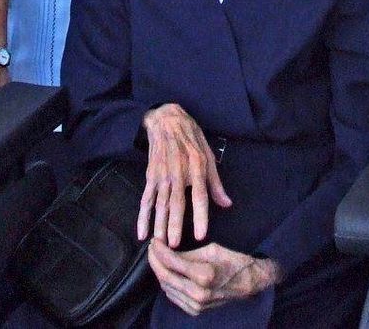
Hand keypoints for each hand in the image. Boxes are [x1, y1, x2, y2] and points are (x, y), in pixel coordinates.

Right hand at [140, 103, 231, 245]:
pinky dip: (142, 217)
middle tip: (174, 246)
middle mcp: (178, 173)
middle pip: (176, 203)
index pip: (199, 196)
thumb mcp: (209, 155)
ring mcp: (162, 176)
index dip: (200, 216)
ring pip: (159, 204)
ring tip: (159, 244)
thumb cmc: (191, 138)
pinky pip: (145, 199)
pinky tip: (142, 233)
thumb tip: (226, 204)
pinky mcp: (150, 177)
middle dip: (175, 225)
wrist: (167, 120)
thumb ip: (216, 183)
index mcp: (196, 167)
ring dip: (158, 225)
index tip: (201, 235)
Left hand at [148, 239, 278, 315]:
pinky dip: (167, 283)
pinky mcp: (195, 311)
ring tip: (158, 258)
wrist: (248, 283)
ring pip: (167, 287)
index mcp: (204, 275)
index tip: (154, 242)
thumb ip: (187, 254)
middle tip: (152, 249)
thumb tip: (167, 252)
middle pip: (165, 277)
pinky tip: (167, 272)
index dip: (159, 251)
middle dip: (154, 261)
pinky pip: (173, 296)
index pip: (171, 262)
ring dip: (159, 272)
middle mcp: (198, 293)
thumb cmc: (232, 261)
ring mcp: (196, 305)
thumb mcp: (211, 250)